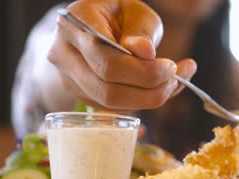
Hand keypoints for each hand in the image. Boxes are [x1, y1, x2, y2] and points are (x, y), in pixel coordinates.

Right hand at [48, 0, 196, 110]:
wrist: (94, 24)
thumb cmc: (117, 14)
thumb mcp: (134, 11)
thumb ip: (140, 30)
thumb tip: (145, 53)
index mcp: (74, 25)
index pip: (106, 60)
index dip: (142, 71)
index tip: (170, 67)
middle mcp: (63, 54)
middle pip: (106, 89)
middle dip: (148, 90)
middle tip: (174, 79)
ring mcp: (69, 79)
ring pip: (110, 104)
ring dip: (148, 99)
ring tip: (173, 82)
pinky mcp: (82, 95)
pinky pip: (115, 107)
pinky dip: (143, 101)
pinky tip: (161, 87)